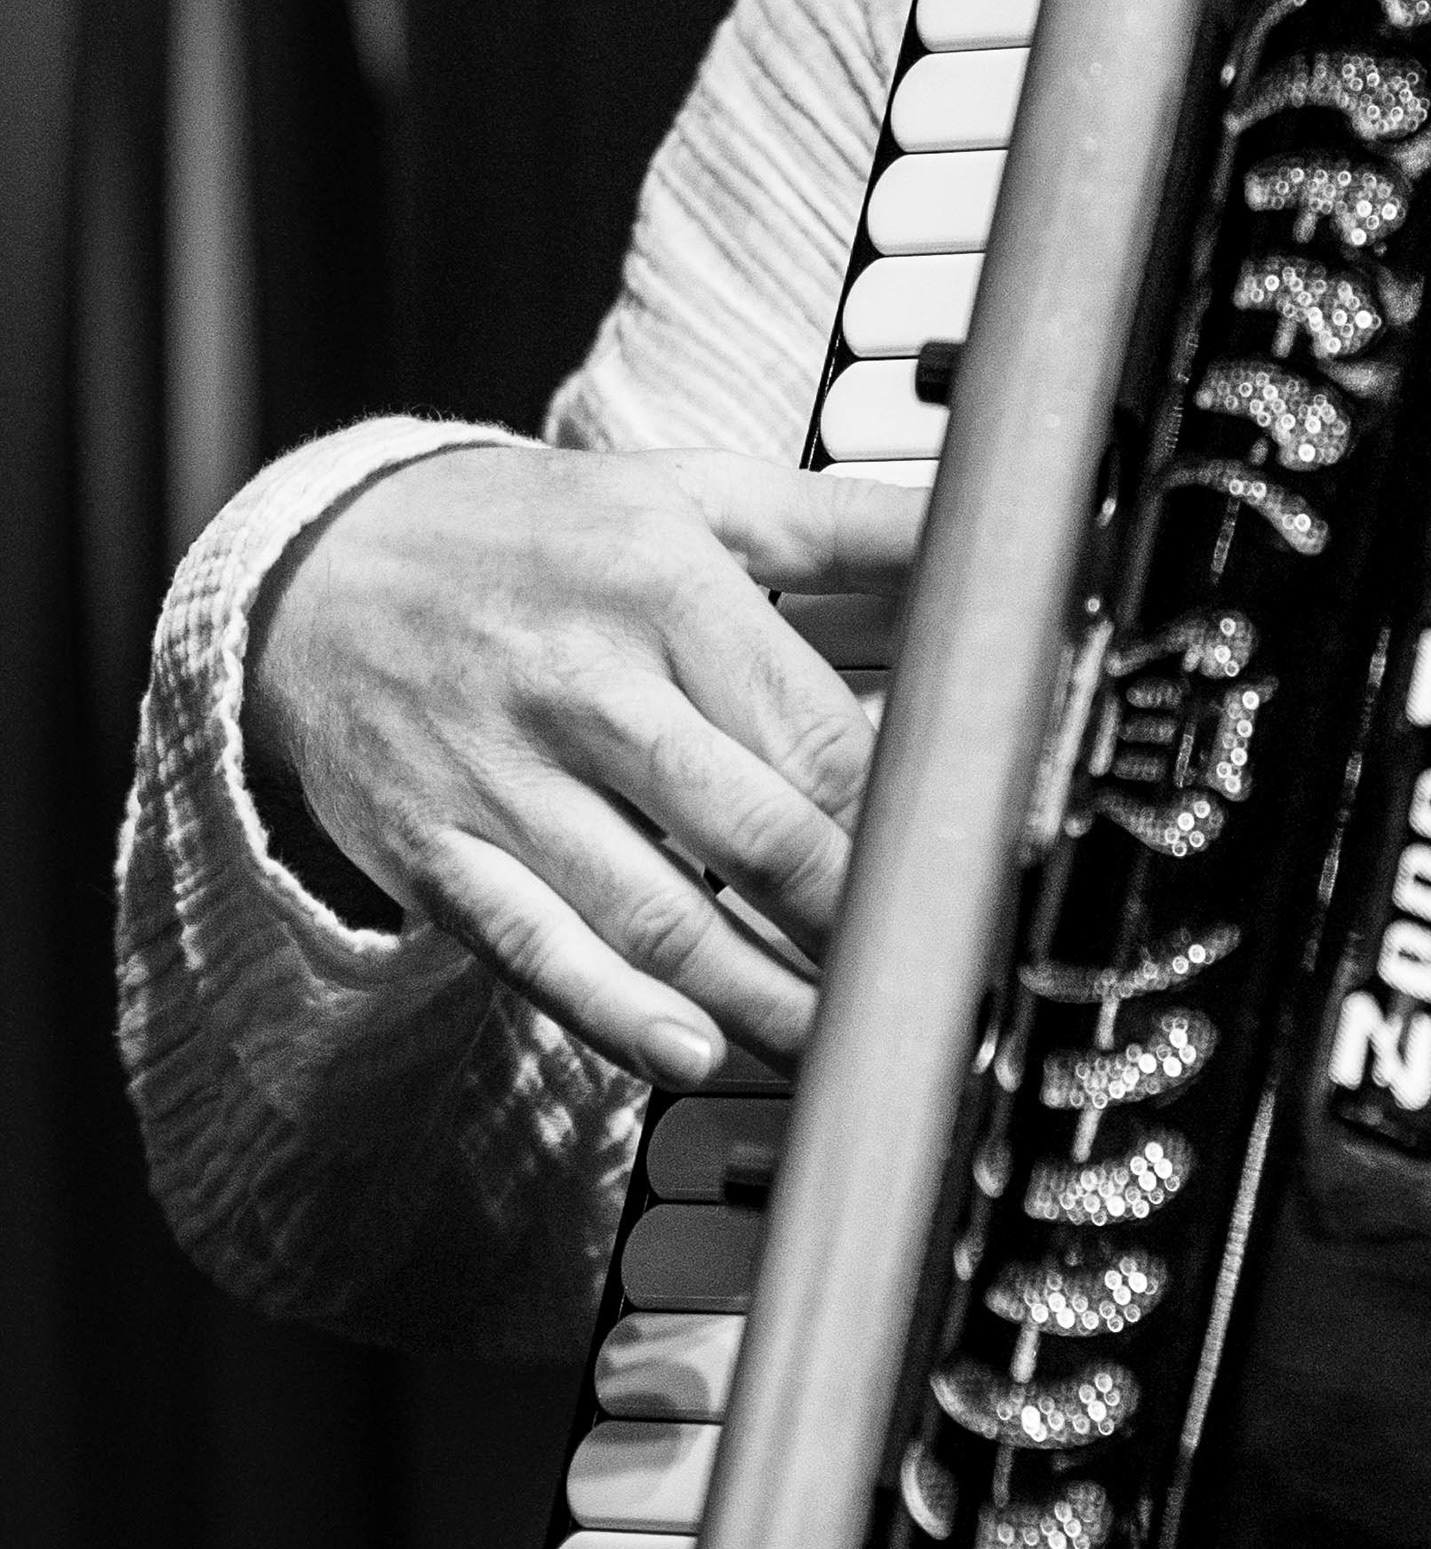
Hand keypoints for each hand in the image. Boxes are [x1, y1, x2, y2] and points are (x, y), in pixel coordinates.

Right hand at [249, 442, 922, 1088]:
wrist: (320, 563)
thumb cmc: (540, 536)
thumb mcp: (696, 496)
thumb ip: (849, 526)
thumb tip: (992, 529)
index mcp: (664, 587)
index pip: (817, 731)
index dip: (903, 816)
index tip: (967, 868)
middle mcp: (583, 684)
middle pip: (753, 831)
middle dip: (854, 919)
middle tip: (929, 974)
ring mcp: (499, 776)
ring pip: (656, 913)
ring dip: (765, 994)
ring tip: (848, 1039)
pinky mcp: (433, 850)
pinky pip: (536, 949)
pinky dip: (617, 1014)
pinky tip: (695, 1053)